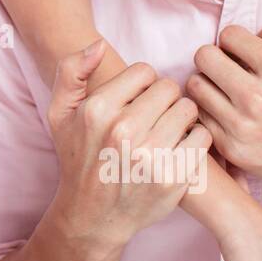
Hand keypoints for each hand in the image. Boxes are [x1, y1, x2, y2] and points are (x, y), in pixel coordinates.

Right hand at [47, 41, 212, 248]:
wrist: (93, 215)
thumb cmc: (79, 158)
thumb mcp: (59, 113)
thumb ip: (71, 70)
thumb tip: (99, 45)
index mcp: (97, 110)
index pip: (145, 71)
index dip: (142, 84)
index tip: (136, 101)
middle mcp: (123, 131)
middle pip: (170, 88)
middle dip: (164, 99)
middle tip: (154, 117)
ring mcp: (150, 156)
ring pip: (189, 110)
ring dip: (181, 119)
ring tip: (166, 132)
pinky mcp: (174, 177)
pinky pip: (202, 138)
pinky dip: (195, 141)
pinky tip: (177, 149)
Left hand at [187, 0, 261, 190]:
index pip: (228, 35)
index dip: (235, 39)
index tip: (244, 49)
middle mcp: (256, 97)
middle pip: (204, 57)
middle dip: (214, 56)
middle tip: (227, 64)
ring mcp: (242, 125)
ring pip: (196, 86)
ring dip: (207, 82)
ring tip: (224, 85)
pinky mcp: (232, 148)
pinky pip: (199, 116)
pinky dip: (207, 109)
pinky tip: (224, 107)